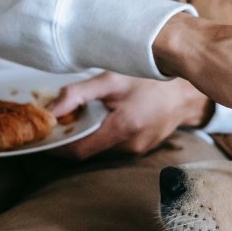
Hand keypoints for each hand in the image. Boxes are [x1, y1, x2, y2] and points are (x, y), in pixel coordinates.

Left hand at [49, 72, 211, 159]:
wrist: (185, 91)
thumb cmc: (150, 80)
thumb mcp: (112, 79)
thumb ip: (78, 95)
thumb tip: (50, 112)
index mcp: (122, 129)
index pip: (79, 151)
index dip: (59, 146)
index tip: (46, 134)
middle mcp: (130, 146)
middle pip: (89, 151)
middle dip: (73, 138)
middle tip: (64, 119)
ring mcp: (138, 150)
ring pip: (102, 149)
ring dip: (91, 135)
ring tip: (89, 114)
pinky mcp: (143, 149)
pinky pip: (115, 146)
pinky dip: (106, 134)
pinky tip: (110, 117)